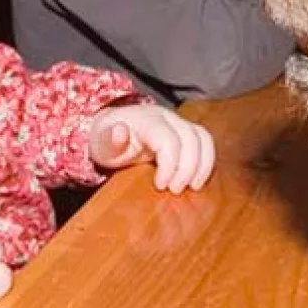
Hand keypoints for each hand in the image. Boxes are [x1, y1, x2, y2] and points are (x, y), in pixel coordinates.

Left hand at [88, 104, 214, 193]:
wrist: (110, 130)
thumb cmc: (106, 139)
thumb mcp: (101, 143)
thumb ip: (110, 139)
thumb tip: (120, 131)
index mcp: (146, 119)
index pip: (169, 140)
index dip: (170, 165)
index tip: (160, 186)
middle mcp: (166, 117)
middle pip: (190, 138)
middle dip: (187, 168)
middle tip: (175, 190)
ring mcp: (178, 122)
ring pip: (202, 138)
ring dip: (202, 165)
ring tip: (192, 187)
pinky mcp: (185, 131)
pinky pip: (205, 142)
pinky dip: (206, 161)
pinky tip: (197, 180)